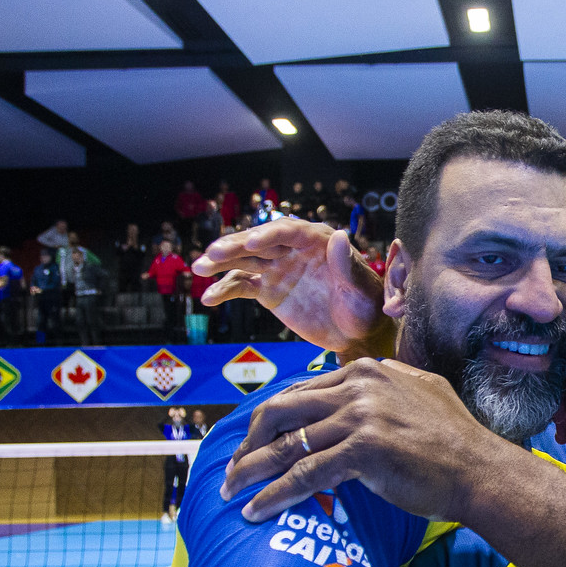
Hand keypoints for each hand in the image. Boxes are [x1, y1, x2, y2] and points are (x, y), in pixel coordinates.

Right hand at [193, 219, 386, 353]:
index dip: (269, 235)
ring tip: (199, 268)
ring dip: (221, 263)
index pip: (289, 232)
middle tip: (212, 254)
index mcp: (316, 241)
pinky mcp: (268, 290)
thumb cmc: (366, 308)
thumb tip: (339, 236)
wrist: (357, 334)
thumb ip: (348, 266)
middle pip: (259, 243)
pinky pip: (241, 287)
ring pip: (244, 260)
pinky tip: (208, 298)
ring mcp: (277, 269)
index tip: (252, 242)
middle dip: (235, 246)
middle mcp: (292, 250)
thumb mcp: (361, 289)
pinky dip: (224, 290)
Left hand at [222, 359, 513, 521]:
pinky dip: (274, 494)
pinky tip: (256, 511)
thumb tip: (356, 383)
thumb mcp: (419, 393)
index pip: (300, 391)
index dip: (269, 421)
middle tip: (231, 470)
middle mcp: (360, 385)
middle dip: (248, 443)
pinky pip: (304, 474)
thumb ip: (385, 384)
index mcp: (367, 371)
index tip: (252, 445)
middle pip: (280, 411)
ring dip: (250, 472)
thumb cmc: (454, 442)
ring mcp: (361, 415)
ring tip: (230, 493)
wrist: (481, 471)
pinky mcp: (364, 448)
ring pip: (286, 445)